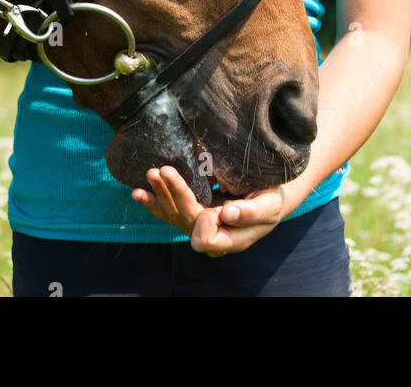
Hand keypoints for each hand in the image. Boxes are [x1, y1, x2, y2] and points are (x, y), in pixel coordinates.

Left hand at [131, 166, 286, 256]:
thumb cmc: (272, 200)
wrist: (269, 195)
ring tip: (150, 173)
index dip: (203, 220)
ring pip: (173, 214)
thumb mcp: (269, 205)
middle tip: (163, 170)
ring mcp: (198, 225)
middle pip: (184, 219)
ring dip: (159, 194)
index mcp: (229, 240)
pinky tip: (138, 192)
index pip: (204, 237)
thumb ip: (250, 212)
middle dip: (173, 194)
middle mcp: (210, 237)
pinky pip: (170, 210)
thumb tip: (225, 214)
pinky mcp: (192, 212)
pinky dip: (155, 201)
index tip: (212, 204)